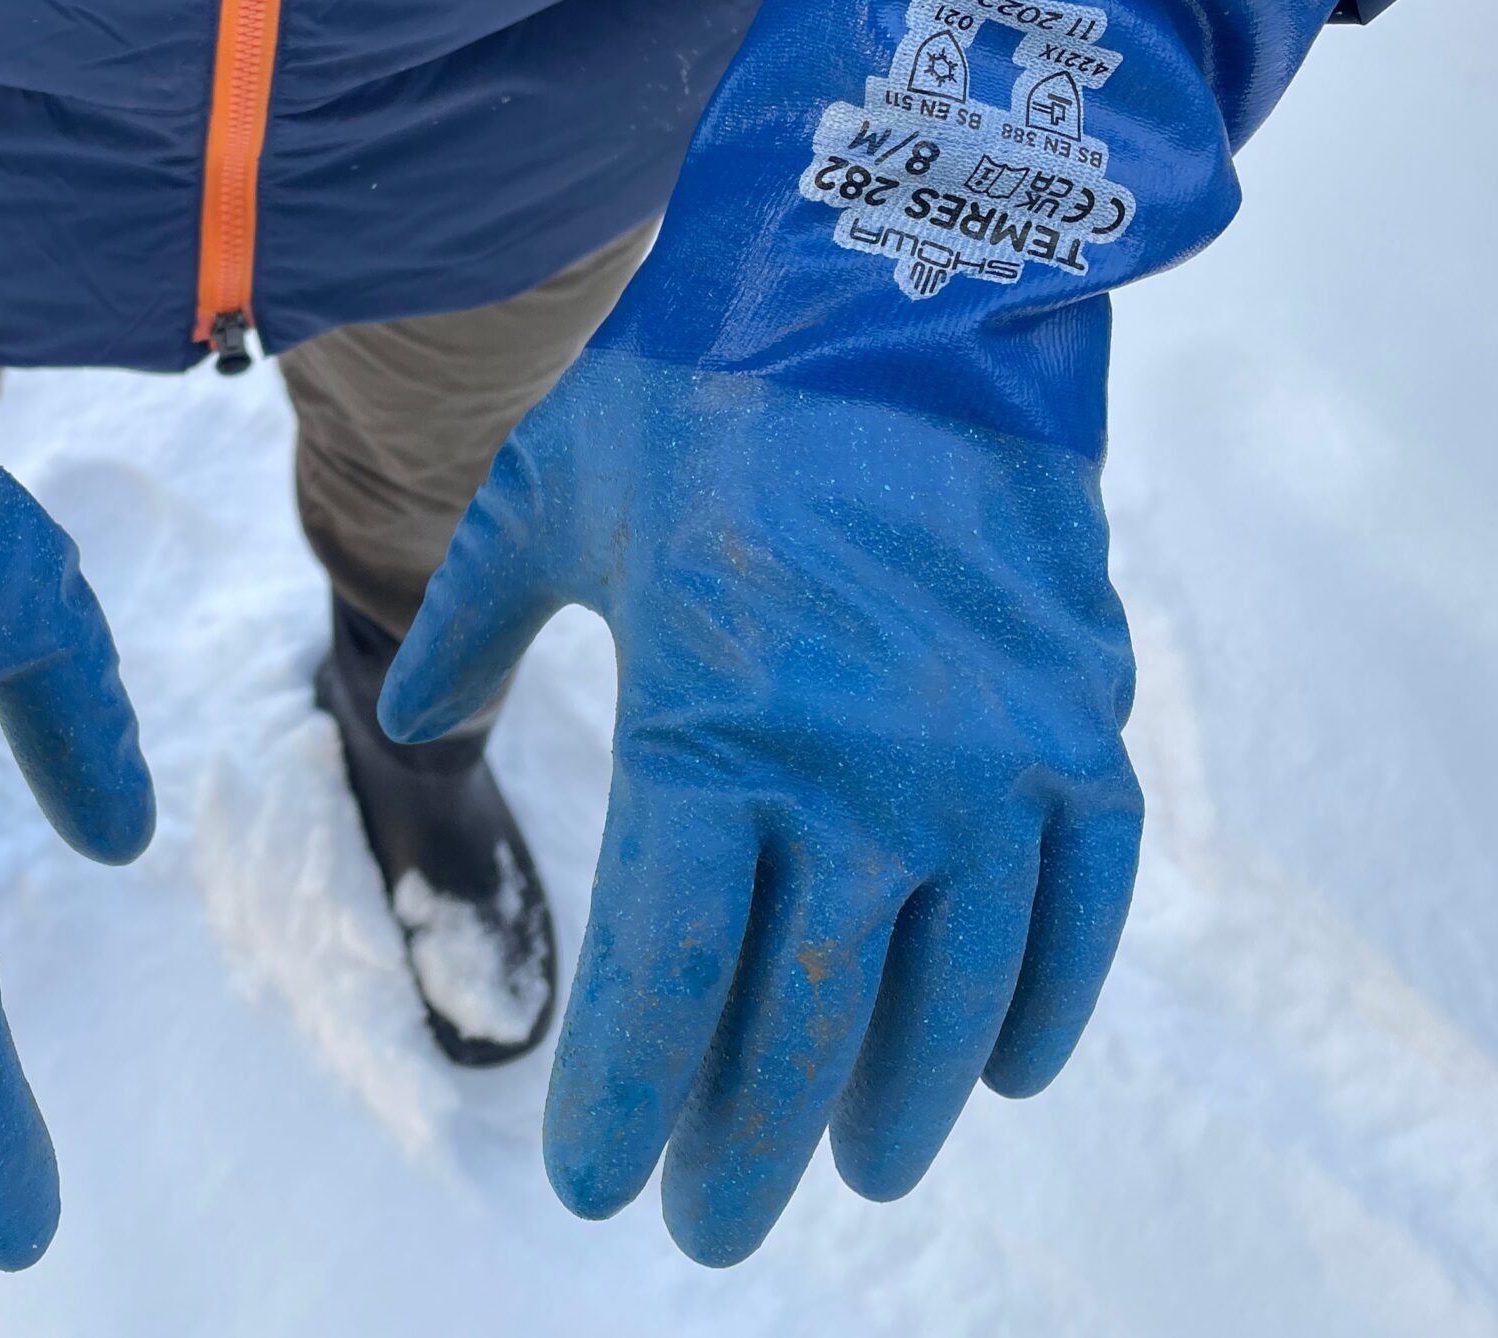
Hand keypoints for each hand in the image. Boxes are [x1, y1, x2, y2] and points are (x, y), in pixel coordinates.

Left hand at [381, 352, 1138, 1261]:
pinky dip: (1043, 1004)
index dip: (630, 1105)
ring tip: (853, 1165)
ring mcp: (988, 758)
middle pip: (802, 1027)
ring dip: (895, 1104)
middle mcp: (861, 773)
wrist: (901, 270)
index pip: (668, 982)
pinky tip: (1003, 1071)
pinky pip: (1080, 910)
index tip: (596, 1190)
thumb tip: (417, 717)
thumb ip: (469, 625)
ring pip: (947, 997)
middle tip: (714, 1227)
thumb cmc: (696, 386)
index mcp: (711, 730)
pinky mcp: (1080, 723)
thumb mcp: (548, 499)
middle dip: (749, 1146)